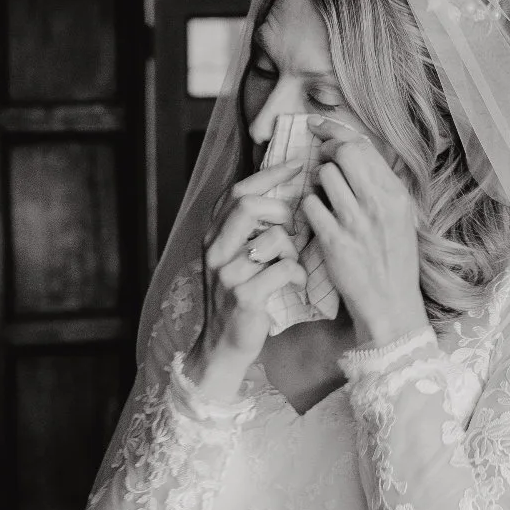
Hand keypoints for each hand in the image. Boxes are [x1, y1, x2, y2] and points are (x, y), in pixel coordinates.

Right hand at [180, 160, 307, 402]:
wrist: (223, 346)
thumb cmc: (239, 298)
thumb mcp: (235, 259)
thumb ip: (248, 230)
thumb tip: (280, 193)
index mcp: (212, 236)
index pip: (237, 191)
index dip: (269, 174)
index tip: (297, 164)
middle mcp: (214, 251)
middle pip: (249, 205)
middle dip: (281, 209)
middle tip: (293, 226)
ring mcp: (227, 274)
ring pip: (273, 239)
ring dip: (292, 250)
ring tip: (291, 266)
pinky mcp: (245, 296)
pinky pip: (284, 269)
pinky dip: (297, 275)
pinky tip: (294, 284)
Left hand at [301, 126, 427, 344]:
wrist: (390, 304)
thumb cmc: (394, 261)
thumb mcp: (401, 218)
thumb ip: (380, 186)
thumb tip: (354, 150)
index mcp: (396, 195)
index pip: (365, 146)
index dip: (336, 132)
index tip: (319, 128)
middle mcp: (378, 204)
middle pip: (343, 152)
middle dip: (325, 151)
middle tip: (319, 160)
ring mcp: (355, 222)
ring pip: (324, 176)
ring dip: (316, 182)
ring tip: (323, 197)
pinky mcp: (333, 241)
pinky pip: (310, 205)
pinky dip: (308, 208)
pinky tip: (315, 218)